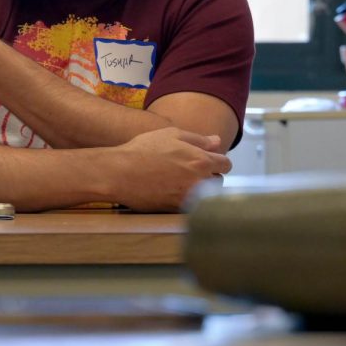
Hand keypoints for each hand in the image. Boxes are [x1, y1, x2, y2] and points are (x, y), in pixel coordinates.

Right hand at [110, 127, 231, 211]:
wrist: (119, 173)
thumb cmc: (143, 150)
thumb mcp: (171, 134)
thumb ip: (198, 139)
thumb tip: (217, 142)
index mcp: (201, 161)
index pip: (226, 164)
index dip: (218, 161)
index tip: (208, 161)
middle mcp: (199, 182)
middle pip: (218, 182)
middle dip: (209, 176)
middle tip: (190, 171)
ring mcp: (189, 198)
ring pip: (207, 197)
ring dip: (200, 190)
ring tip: (181, 182)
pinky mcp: (177, 210)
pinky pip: (192, 207)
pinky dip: (187, 201)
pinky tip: (172, 192)